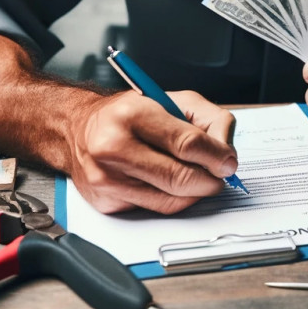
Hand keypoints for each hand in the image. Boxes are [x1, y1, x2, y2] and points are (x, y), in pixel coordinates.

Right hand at [68, 90, 237, 213]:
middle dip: (210, 180)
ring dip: (195, 193)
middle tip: (222, 176)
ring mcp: (107, 179)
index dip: (216, 156)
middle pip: (179, 177)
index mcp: (132, 114)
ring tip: (202, 179)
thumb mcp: (172, 99)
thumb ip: (208, 120)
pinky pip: (154, 209)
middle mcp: (114, 148)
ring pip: (170, 200)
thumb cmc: (129, 113)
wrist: (78, 128)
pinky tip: (174, 185)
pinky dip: (173, 200)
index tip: (229, 162)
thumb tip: (226, 154)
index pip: (186, 143)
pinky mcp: (105, 203)